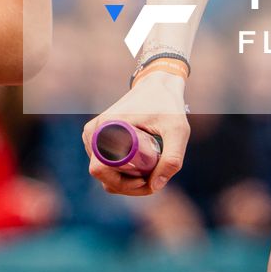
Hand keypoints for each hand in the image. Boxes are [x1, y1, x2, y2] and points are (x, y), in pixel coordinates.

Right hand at [82, 71, 190, 195]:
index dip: (124, 184)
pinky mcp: (97, 139)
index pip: (101, 171)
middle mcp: (92, 132)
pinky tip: (140, 171)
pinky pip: (105, 166)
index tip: (148, 179)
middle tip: (153, 179)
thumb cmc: (168, 105)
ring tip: (150, 172)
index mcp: (103, 128)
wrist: (158, 84)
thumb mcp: (178, 130)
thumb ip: (173, 158)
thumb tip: (155, 186)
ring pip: (104, 174)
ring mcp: (92, 136)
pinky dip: (121, 175)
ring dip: (125, 182)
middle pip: (103, 177)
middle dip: (128, 186)